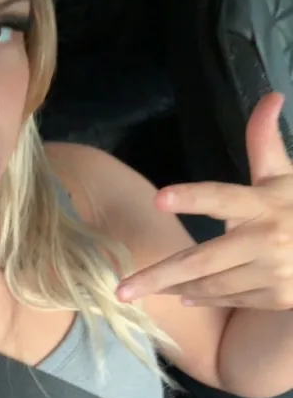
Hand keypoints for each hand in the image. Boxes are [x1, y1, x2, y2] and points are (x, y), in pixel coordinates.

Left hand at [116, 93, 292, 309]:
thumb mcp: (282, 175)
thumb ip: (264, 142)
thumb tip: (269, 97)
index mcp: (263, 202)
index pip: (221, 198)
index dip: (191, 197)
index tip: (158, 198)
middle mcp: (266, 237)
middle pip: (201, 260)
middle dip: (157, 276)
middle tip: (121, 289)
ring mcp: (273, 271)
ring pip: (212, 285)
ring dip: (177, 288)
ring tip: (150, 290)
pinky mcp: (278, 295)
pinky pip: (230, 300)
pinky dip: (204, 299)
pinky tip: (185, 297)